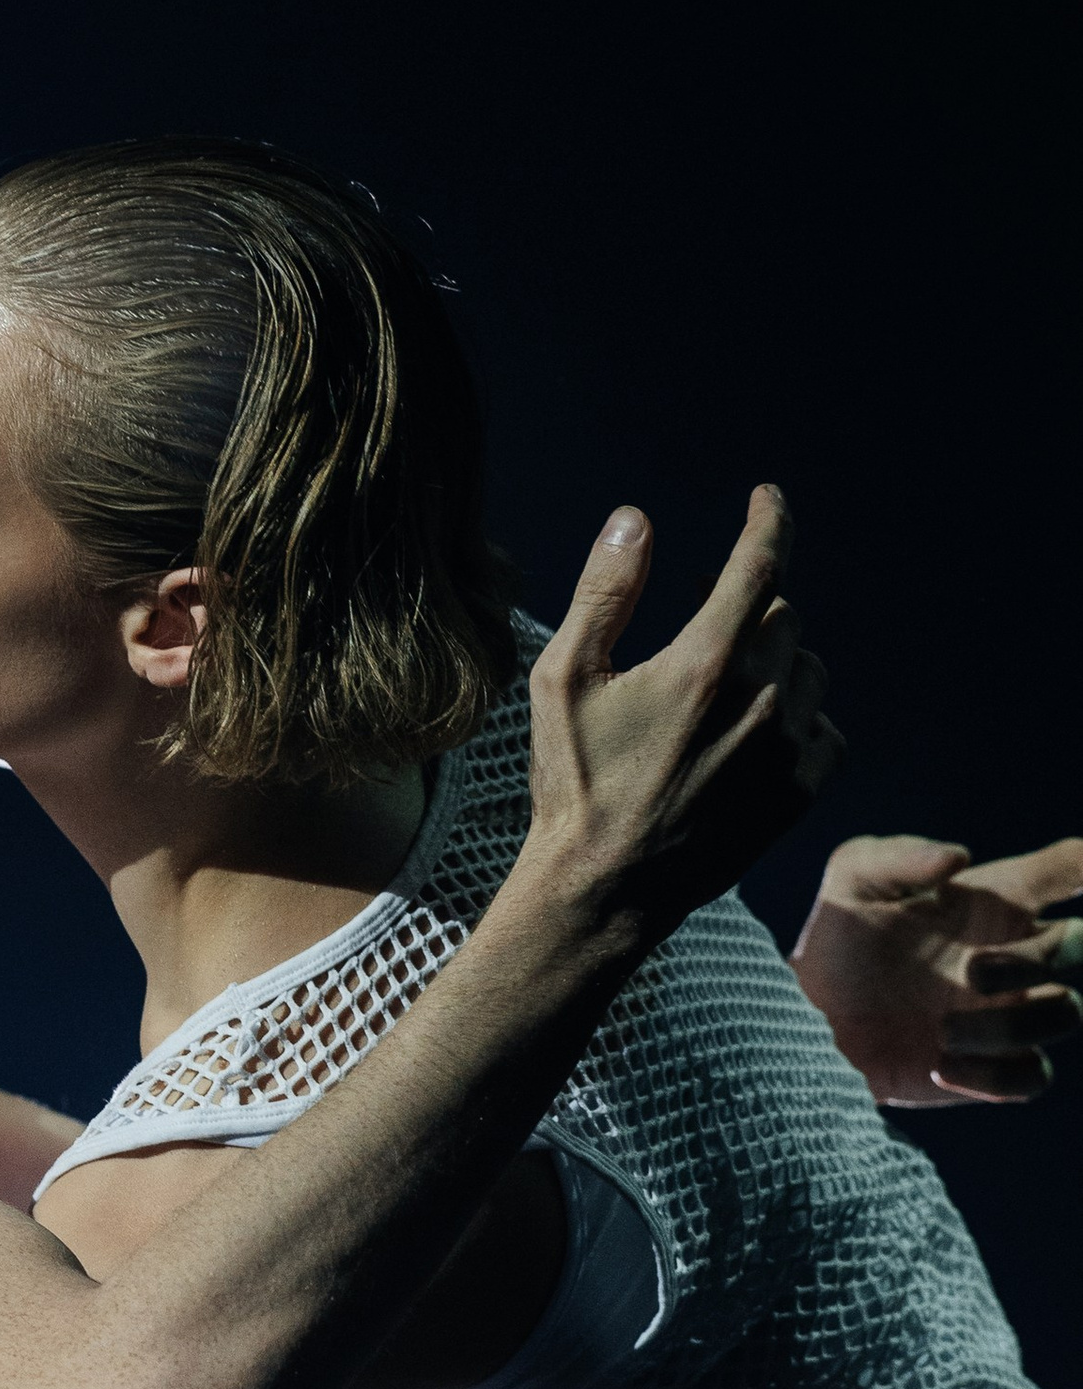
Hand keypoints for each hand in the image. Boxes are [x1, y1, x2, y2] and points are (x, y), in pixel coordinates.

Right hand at [523, 487, 842, 942]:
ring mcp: (786, 750)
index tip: (767, 497)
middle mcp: (759, 700)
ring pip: (808, 668)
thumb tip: (634, 519)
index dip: (768, 520)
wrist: (605, 891)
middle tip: (701, 615)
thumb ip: (605, 592)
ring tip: (725, 681)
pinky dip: (796, 716)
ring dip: (775, 659)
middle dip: (746, 604)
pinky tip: (752, 731)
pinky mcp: (799, 793)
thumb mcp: (563, 679)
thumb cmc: (574, 784)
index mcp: (703, 663)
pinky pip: (824, 727)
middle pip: (782, 614)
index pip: (760, 564)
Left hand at [790, 834, 1082, 1104]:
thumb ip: (897, 856)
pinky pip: (1033, 1076)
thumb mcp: (851, 882)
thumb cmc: (839, 939)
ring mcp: (1012, 1012)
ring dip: (1010, 1023)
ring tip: (940, 1028)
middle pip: (1081, 945)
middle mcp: (1019, 955)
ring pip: (1066, 1013)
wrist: (809, 1017)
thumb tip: (957, 858)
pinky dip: (993, 1075)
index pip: (1072, 868)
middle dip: (1043, 957)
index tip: (1082, 871)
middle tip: (972, 970)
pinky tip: (939, 1064)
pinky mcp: (993, 1069)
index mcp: (999, 899)